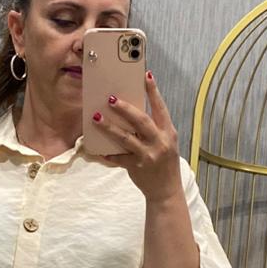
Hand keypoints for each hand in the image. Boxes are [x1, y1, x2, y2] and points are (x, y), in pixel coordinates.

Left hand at [92, 71, 181, 202]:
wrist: (166, 191)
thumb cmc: (165, 165)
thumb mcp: (167, 144)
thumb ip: (155, 130)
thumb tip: (133, 114)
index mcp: (169, 133)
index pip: (161, 108)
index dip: (153, 92)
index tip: (146, 76)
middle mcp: (160, 142)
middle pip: (141, 121)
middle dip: (126, 109)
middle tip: (111, 98)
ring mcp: (148, 155)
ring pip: (126, 138)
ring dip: (110, 127)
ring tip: (97, 117)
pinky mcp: (136, 167)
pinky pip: (119, 157)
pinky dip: (108, 152)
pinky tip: (98, 148)